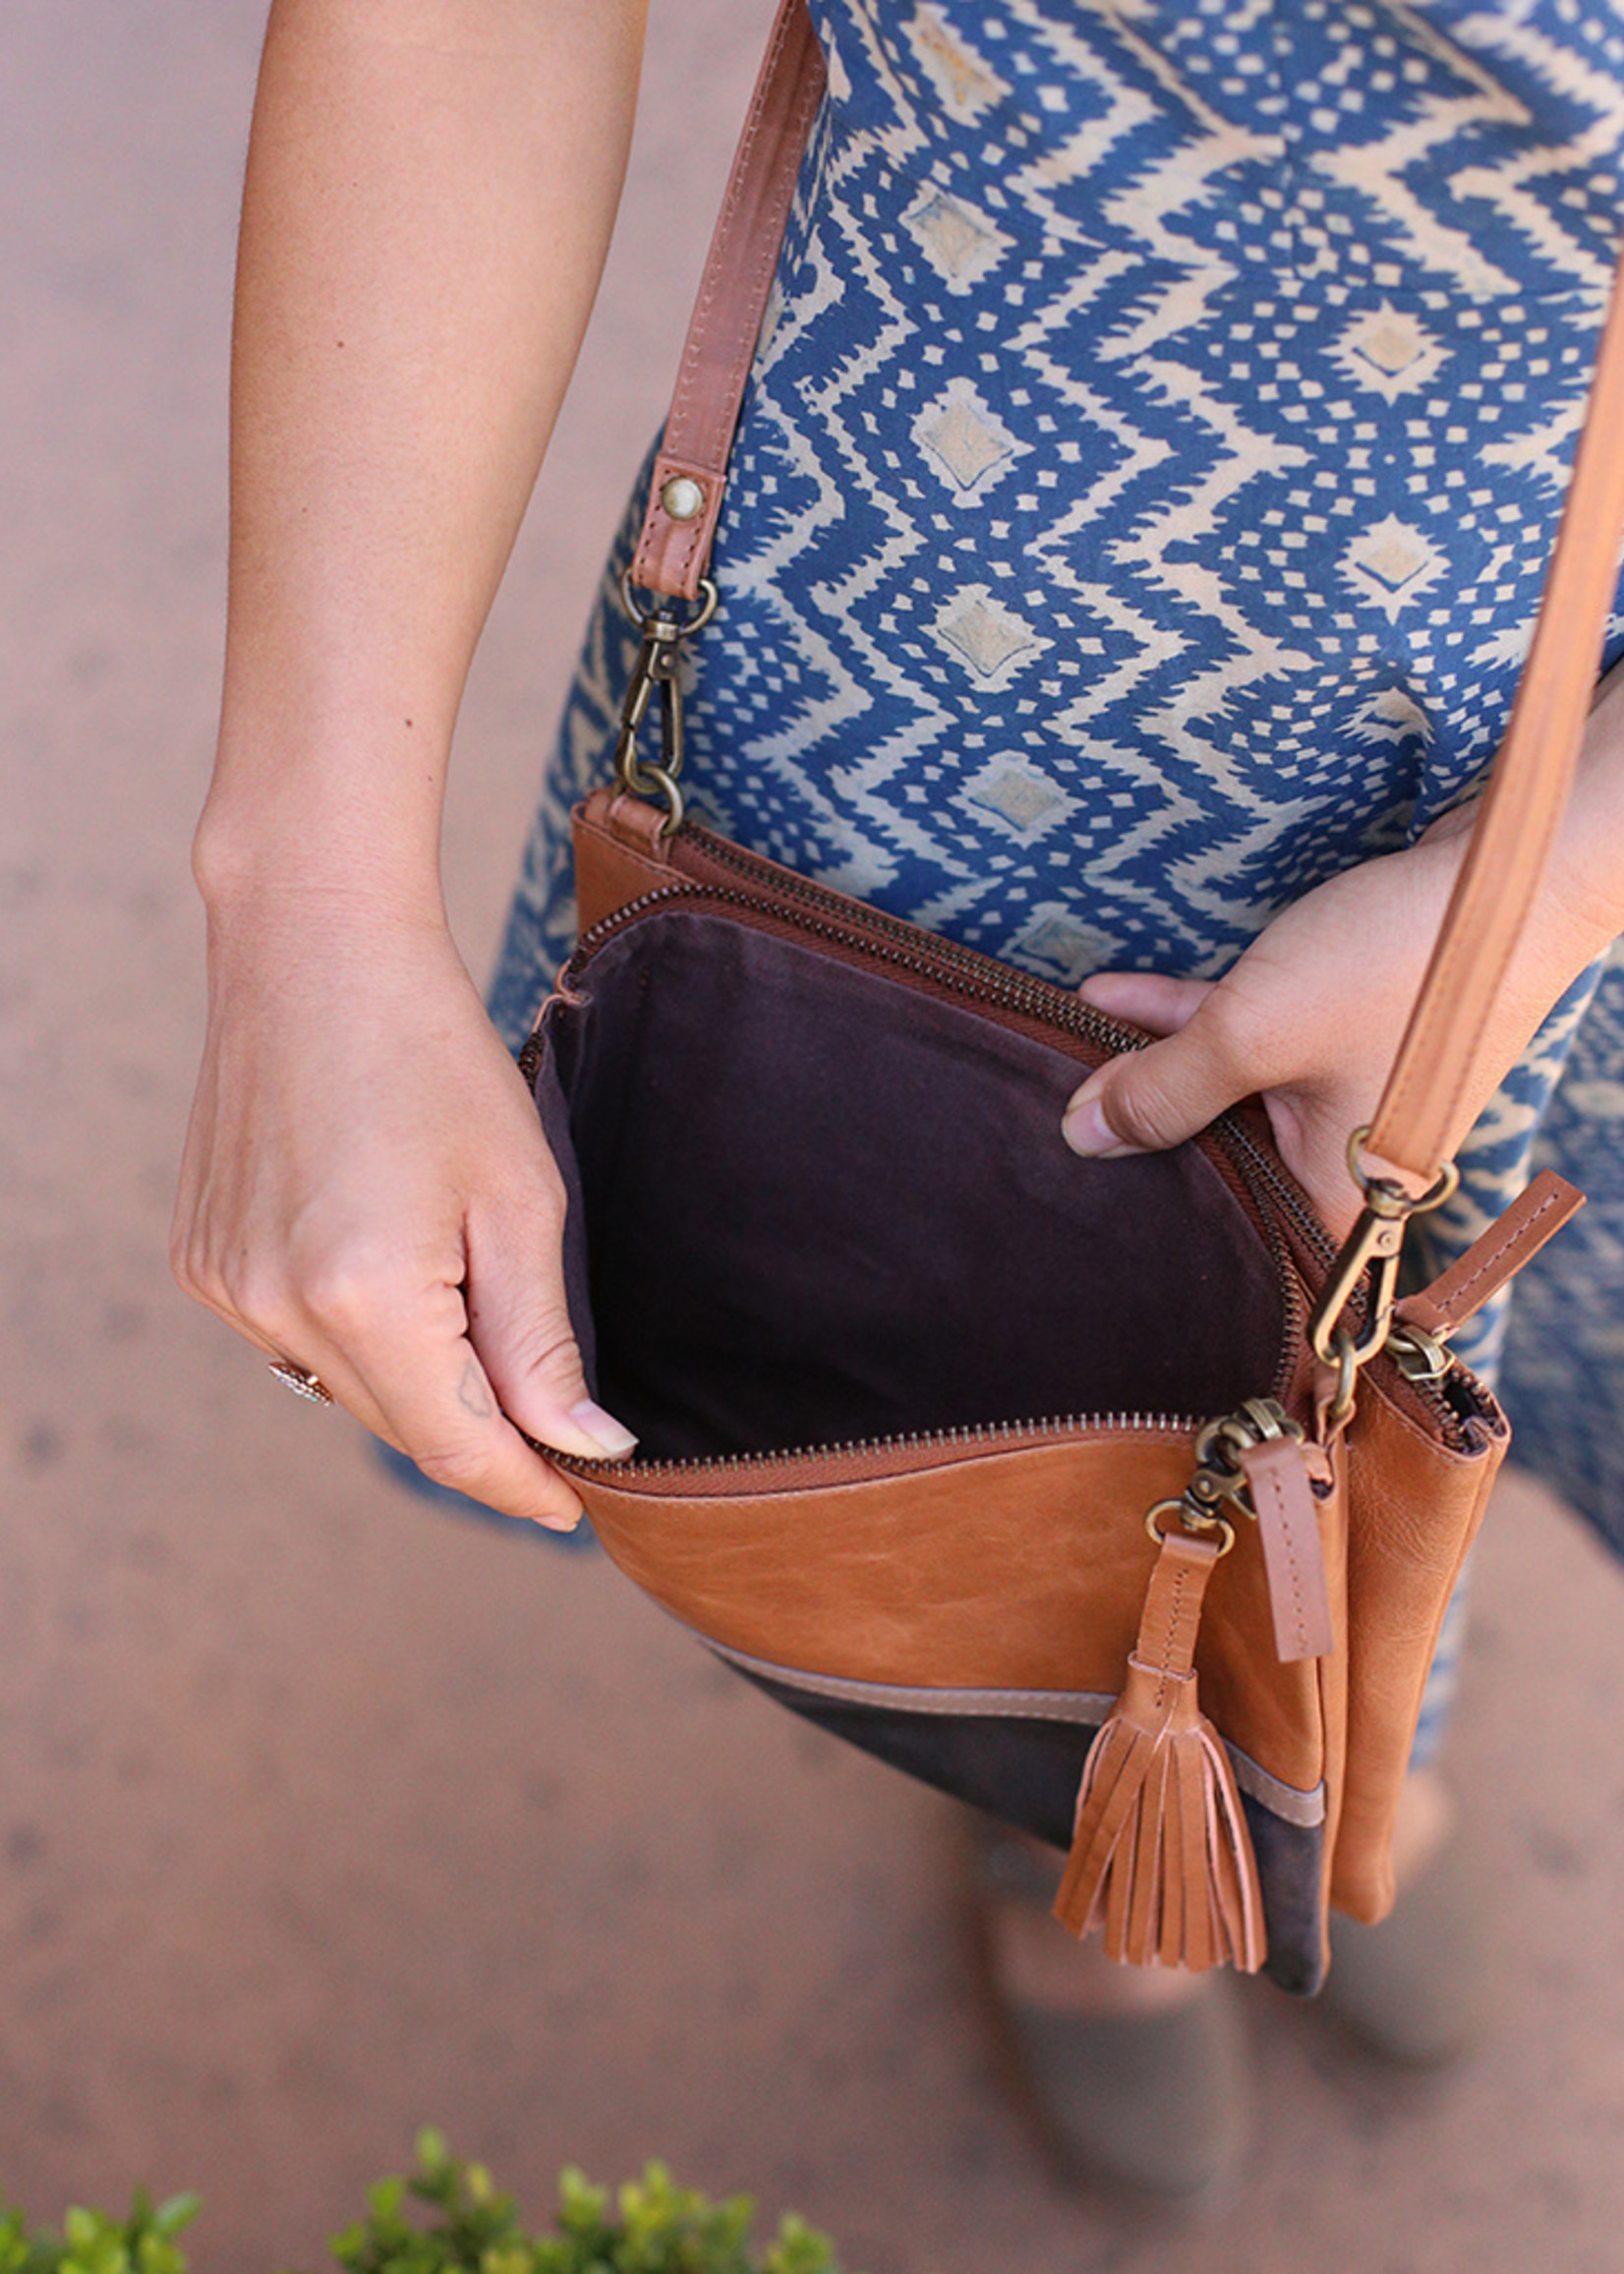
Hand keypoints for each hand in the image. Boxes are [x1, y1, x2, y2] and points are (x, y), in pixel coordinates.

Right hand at [172, 889, 633, 1526]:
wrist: (313, 950)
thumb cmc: (433, 1054)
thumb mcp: (519, 1197)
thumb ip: (543, 1339)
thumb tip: (585, 1445)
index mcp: (364, 1293)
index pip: (457, 1446)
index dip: (526, 1486)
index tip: (580, 1504)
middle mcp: (275, 1306)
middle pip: (402, 1424)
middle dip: (483, 1430)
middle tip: (555, 1411)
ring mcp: (228, 1287)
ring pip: (348, 1389)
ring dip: (419, 1380)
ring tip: (469, 1299)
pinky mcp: (204, 1264)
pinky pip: (297, 1341)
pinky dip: (357, 1334)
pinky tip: (391, 1263)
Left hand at [1059, 810, 1601, 1238]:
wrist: (1514, 866)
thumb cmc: (1397, 968)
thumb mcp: (1252, 1034)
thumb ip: (1163, 1090)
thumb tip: (1080, 1137)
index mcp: (1343, 1193)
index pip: (1249, 1254)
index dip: (1173, 1240)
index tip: (1095, 1228)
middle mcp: (1352, 1157)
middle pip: (1226, 1167)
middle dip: (1145, 1139)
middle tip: (1054, 1128)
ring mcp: (1353, 1092)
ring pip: (1231, 1095)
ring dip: (1155, 1064)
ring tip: (1069, 1045)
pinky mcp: (1351, 1030)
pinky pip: (1254, 1042)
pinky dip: (1194, 1022)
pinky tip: (1115, 997)